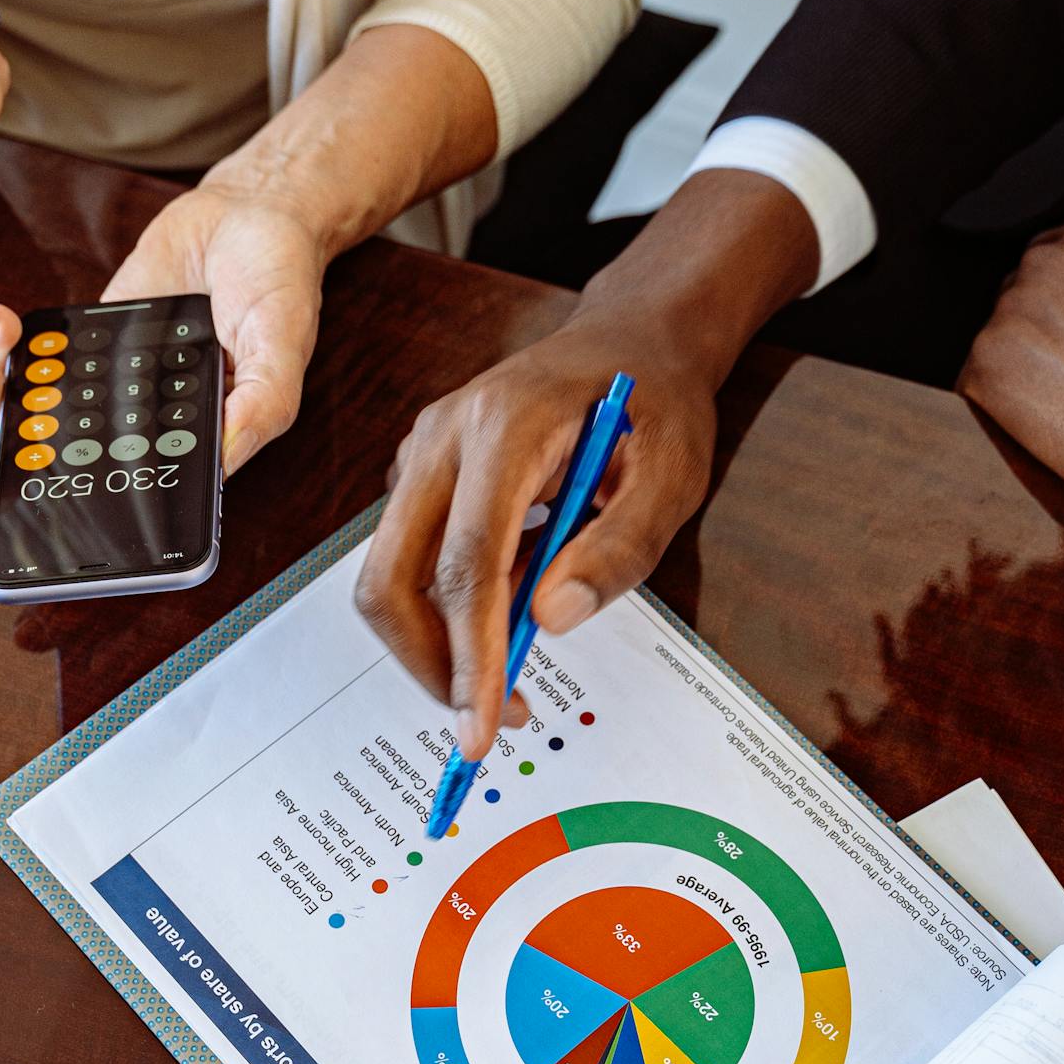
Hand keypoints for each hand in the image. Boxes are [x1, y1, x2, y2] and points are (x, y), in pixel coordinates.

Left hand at [0, 181, 327, 483]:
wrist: (252, 211)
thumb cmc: (279, 280)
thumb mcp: (284, 343)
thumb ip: (261, 403)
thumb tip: (224, 457)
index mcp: (196, 436)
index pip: (129, 484)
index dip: (75, 497)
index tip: (26, 496)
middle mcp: (150, 416)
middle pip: (72, 453)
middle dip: (12, 457)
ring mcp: (117, 377)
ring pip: (48, 407)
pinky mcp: (96, 336)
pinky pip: (46, 355)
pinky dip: (13, 348)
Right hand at [354, 309, 720, 759]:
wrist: (631, 339)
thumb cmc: (655, 401)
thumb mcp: (673, 474)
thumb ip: (620, 546)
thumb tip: (553, 618)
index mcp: (502, 427)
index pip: (465, 564)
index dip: (468, 657)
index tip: (481, 725)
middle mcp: (441, 438)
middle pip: (392, 579)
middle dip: (429, 664)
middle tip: (490, 717)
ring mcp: (420, 454)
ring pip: (391, 576)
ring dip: (440, 641)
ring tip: (515, 665)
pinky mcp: (420, 475)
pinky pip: (411, 560)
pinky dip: (448, 608)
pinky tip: (511, 604)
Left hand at [957, 215, 1063, 548]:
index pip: (1055, 260)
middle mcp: (1048, 257)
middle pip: (1019, 296)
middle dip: (1039, 337)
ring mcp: (1012, 309)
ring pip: (997, 344)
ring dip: (1022, 376)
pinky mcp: (987, 365)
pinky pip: (976, 389)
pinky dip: (1004, 413)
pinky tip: (1050, 428)